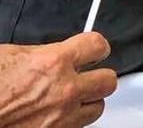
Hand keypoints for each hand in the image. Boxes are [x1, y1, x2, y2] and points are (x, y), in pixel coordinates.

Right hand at [0, 33, 116, 127]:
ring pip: (97, 108)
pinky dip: (71, 120)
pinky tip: (57, 114)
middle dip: (97, 76)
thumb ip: (42, 54)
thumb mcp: (12, 56)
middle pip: (108, 81)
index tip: (94, 49)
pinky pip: (77, 127)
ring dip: (86, 101)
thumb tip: (54, 52)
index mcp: (53, 63)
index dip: (97, 46)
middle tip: (86, 75)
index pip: (98, 46)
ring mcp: (61, 117)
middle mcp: (64, 90)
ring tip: (71, 98)